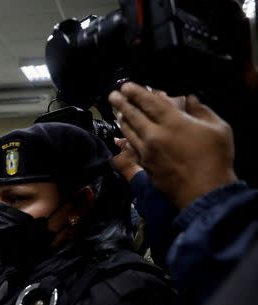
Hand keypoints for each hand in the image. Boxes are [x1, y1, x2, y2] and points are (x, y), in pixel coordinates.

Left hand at [109, 83, 236, 208]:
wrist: (203, 191)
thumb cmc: (215, 158)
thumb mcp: (218, 128)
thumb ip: (201, 110)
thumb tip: (190, 98)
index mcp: (173, 122)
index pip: (149, 103)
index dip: (137, 92)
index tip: (126, 85)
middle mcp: (154, 135)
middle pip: (133, 115)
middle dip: (121, 103)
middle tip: (113, 94)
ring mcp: (147, 152)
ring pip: (129, 132)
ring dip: (122, 119)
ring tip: (116, 111)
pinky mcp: (145, 165)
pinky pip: (131, 147)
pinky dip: (126, 138)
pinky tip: (124, 134)